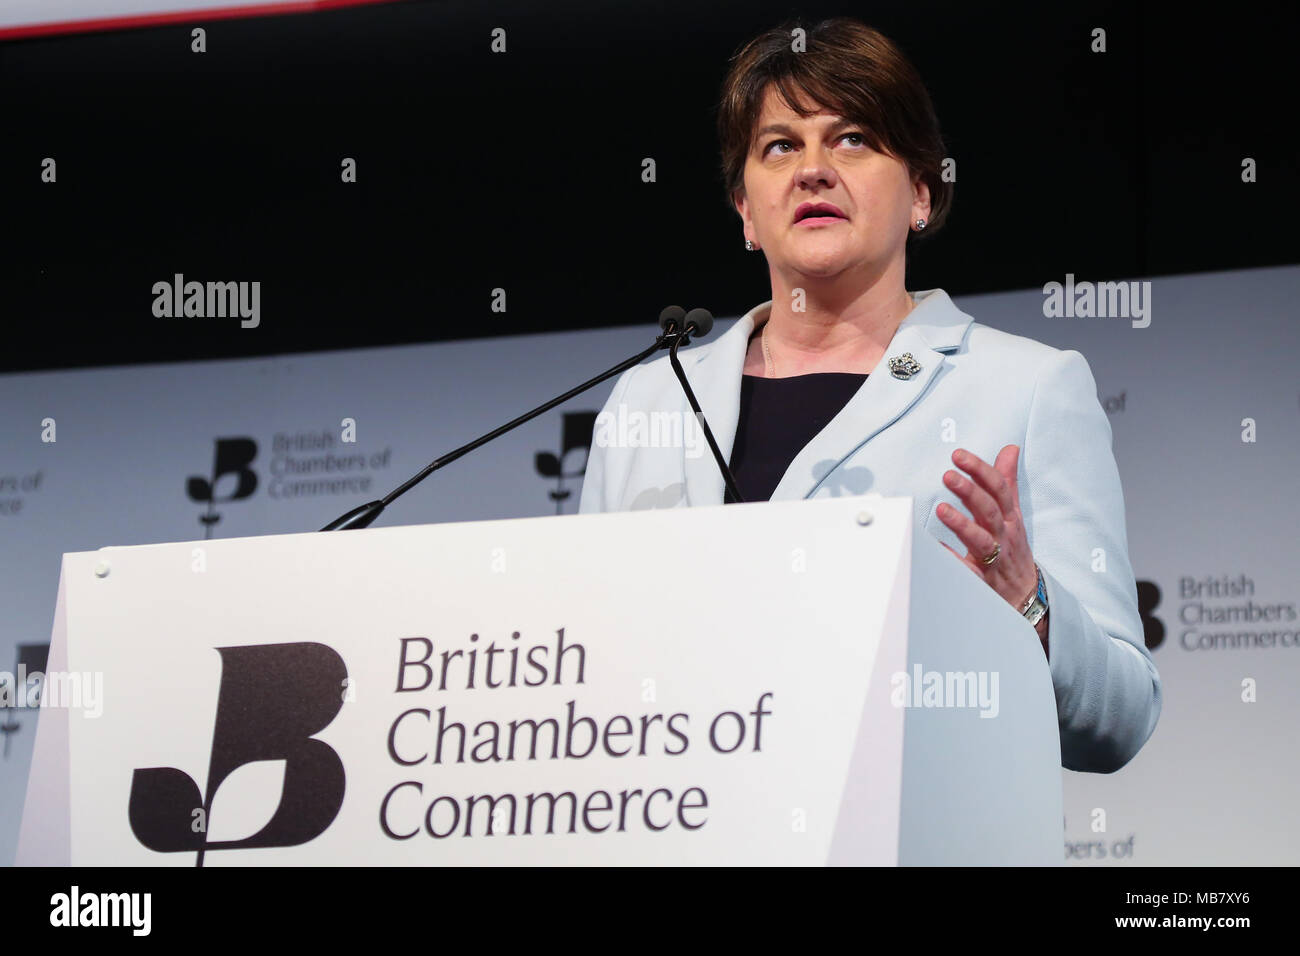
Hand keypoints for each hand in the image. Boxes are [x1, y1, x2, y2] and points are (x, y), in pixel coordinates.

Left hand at [934, 445, 1045, 644]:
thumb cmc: (1014, 550)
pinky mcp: (982, 580)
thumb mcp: (1013, 514)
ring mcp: (993, 558)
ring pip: (981, 540)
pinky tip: (936, 549)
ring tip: (941, 510)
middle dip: (970, 491)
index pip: (998, 488)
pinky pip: (967, 572)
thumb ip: (1007, 482)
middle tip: (948, 475)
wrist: (1026, 596)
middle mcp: (1003, 535)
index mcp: (1008, 517)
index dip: (980, 470)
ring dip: (962, 524)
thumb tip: (1010, 449)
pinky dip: (953, 561)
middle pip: (989, 510)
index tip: (959, 455)